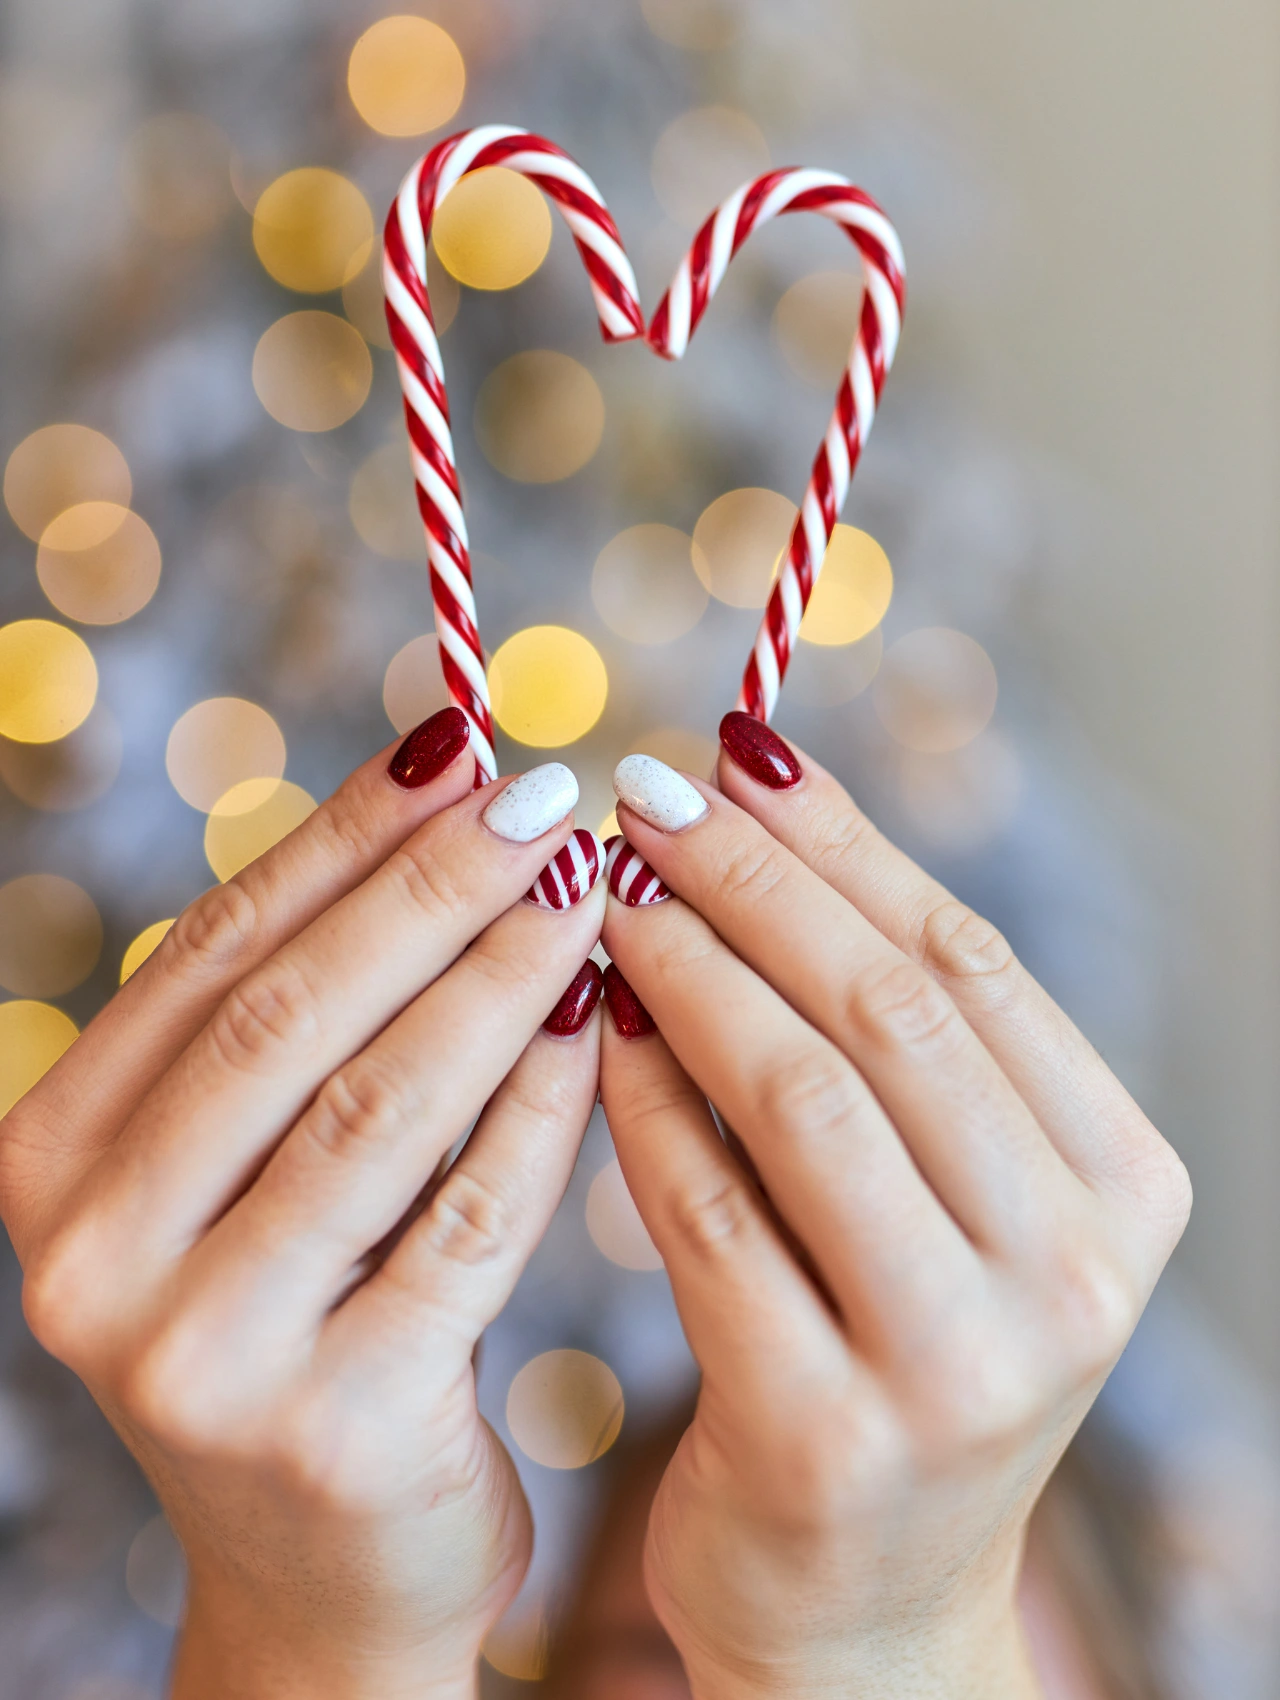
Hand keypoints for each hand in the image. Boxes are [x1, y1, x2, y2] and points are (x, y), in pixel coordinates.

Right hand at [0, 711, 607, 1699]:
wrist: (324, 1571)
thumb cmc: (301, 1317)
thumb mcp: (248, 1169)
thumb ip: (301, 1018)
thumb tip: (438, 799)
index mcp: (54, 1157)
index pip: (215, 952)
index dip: (345, 838)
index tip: (462, 749)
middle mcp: (90, 1254)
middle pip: (291, 1016)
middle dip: (433, 891)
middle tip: (551, 798)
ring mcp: (198, 1352)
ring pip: (378, 1109)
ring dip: (498, 977)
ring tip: (591, 887)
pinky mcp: (331, 1426)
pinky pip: (466, 1223)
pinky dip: (541, 1107)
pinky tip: (602, 1023)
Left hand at [597, 719, 1191, 1699]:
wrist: (861, 1605)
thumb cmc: (891, 1350)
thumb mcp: (938, 1195)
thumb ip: (879, 1033)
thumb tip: (752, 805)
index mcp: (1120, 1186)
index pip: (966, 962)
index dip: (837, 843)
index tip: (730, 750)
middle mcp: (1071, 1273)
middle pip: (887, 1010)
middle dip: (750, 881)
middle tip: (642, 794)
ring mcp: (959, 1366)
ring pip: (801, 1096)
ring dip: (689, 971)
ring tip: (609, 895)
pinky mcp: (825, 1437)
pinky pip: (708, 1215)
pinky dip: (640, 1104)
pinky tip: (589, 1030)